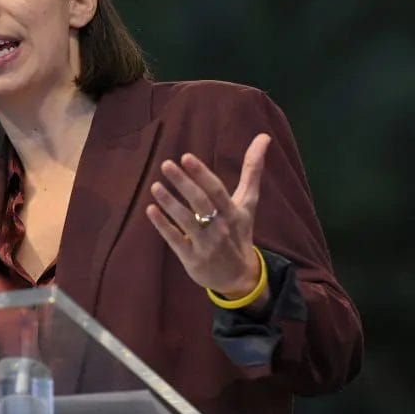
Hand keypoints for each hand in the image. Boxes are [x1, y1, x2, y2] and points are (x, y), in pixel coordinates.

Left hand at [145, 133, 270, 300]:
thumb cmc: (239, 232)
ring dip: (169, 203)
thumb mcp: (248, 203)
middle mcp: (220, 227)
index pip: (216, 190)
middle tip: (166, 165)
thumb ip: (252, 170)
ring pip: (186, 221)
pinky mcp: (192, 258)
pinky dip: (163, 225)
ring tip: (155, 186)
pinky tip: (150, 210)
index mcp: (232, 212)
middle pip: (200, 203)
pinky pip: (175, 240)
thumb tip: (264, 136)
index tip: (186, 157)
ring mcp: (205, 244)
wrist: (239, 277)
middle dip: (183, 183)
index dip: (201, 174)